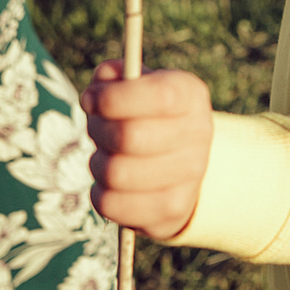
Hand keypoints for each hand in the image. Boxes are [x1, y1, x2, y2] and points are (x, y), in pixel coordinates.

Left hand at [82, 62, 214, 240]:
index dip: (115, 99)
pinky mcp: (172, 211)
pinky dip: (100, 193)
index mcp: (190, 95)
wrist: (178, 164)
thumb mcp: (133, 85)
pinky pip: (113, 205)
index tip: (90, 100)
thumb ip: (112, 78)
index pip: (159, 96)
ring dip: (97, 163)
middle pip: (129, 137)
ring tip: (105, 157)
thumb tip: (95, 96)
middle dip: (98, 131)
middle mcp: (199, 134)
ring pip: (116, 173)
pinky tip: (111, 184)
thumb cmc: (143, 115)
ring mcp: (191, 177)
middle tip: (95, 128)